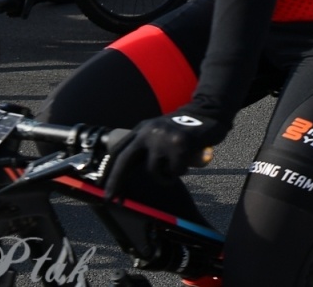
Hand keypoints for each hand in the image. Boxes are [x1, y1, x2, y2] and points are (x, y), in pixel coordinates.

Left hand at [105, 108, 225, 197]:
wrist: (209, 112)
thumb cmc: (184, 128)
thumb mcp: (159, 131)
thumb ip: (145, 147)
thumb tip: (127, 173)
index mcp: (142, 128)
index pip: (119, 150)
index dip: (108, 170)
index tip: (103, 186)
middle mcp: (148, 131)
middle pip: (124, 161)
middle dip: (115, 181)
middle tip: (110, 199)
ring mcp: (163, 138)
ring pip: (154, 172)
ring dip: (165, 176)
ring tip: (176, 166)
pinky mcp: (179, 145)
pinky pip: (174, 172)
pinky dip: (181, 171)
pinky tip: (187, 160)